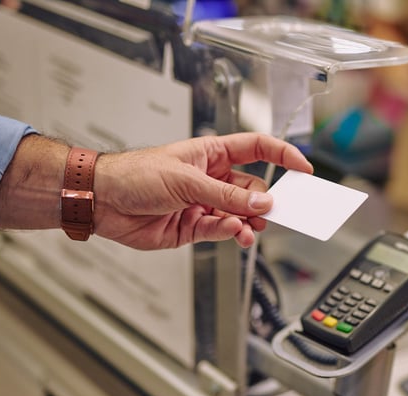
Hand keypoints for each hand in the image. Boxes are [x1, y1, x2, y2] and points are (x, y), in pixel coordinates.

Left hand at [93, 133, 312, 249]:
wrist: (104, 201)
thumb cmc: (135, 174)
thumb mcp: (187, 181)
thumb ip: (227, 196)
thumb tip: (262, 203)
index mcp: (212, 154)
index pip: (257, 149)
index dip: (283, 155)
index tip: (304, 168)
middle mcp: (212, 178)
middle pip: (254, 188)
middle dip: (267, 200)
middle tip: (280, 211)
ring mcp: (206, 204)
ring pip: (242, 214)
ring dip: (251, 221)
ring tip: (252, 228)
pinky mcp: (196, 227)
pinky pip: (225, 230)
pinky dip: (234, 233)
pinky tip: (236, 234)